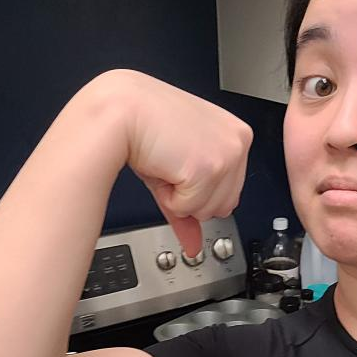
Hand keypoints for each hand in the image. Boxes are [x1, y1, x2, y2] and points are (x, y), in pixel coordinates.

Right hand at [123, 71, 252, 255]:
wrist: (119, 111)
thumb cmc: (145, 125)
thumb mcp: (178, 167)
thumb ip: (192, 208)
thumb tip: (194, 245)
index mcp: (235, 135)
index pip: (231, 193)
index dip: (200, 191)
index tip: (182, 168)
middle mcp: (237, 143)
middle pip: (223, 207)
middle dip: (191, 198)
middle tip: (171, 166)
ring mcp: (226, 156)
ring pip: (207, 211)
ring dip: (180, 198)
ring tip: (166, 164)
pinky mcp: (208, 169)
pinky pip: (189, 209)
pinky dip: (169, 198)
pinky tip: (162, 166)